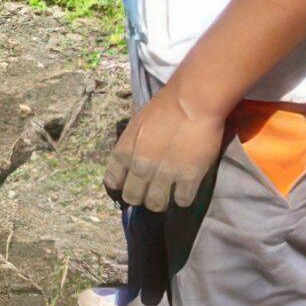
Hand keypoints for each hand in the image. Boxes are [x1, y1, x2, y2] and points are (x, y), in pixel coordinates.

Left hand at [104, 86, 228, 212]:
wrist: (191, 102)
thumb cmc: (164, 107)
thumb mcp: (136, 126)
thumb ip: (132, 146)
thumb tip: (131, 160)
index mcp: (123, 153)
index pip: (113, 181)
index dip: (121, 186)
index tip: (130, 186)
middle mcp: (139, 168)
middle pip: (133, 197)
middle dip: (141, 197)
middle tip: (151, 192)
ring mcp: (163, 175)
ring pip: (156, 204)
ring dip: (161, 202)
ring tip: (168, 194)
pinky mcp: (188, 178)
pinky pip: (182, 200)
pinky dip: (183, 198)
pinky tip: (185, 190)